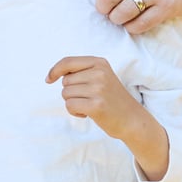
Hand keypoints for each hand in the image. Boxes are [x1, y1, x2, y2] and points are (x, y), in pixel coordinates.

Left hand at [46, 55, 169, 180]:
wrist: (133, 120)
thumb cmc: (111, 98)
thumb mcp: (100, 77)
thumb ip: (81, 71)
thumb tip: (53, 74)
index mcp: (99, 63)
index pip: (68, 61)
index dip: (54, 70)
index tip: (48, 79)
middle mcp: (99, 73)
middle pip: (65, 81)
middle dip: (71, 91)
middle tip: (88, 98)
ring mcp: (98, 89)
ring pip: (66, 94)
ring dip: (73, 102)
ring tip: (90, 105)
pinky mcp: (96, 105)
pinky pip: (70, 105)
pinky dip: (74, 112)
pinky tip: (87, 114)